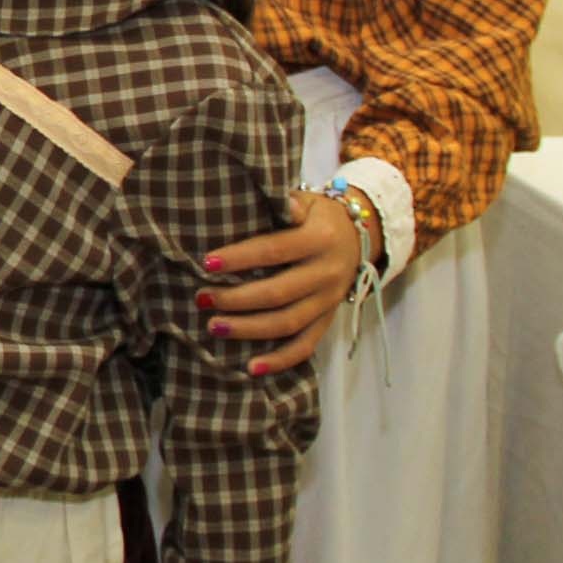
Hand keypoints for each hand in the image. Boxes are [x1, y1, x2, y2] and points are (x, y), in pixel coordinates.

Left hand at [197, 190, 376, 375]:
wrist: (361, 233)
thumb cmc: (317, 215)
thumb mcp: (307, 200)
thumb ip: (284, 202)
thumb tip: (258, 194)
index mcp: (319, 238)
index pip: (274, 250)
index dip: (240, 258)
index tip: (205, 263)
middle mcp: (328, 272)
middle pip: (279, 293)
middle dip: (236, 299)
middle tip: (201, 299)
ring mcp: (330, 299)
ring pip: (289, 323)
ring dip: (249, 329)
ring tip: (213, 328)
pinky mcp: (329, 319)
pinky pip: (306, 346)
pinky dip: (280, 360)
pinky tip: (251, 368)